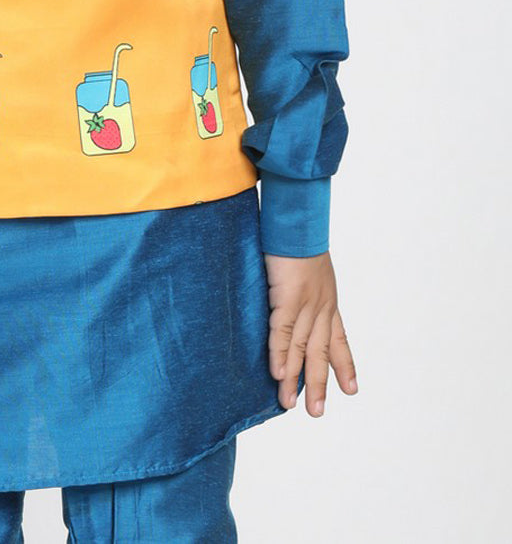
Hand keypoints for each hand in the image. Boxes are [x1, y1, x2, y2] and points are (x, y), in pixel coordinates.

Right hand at [265, 250, 357, 415]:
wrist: (296, 217)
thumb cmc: (296, 235)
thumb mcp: (306, 265)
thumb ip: (300, 286)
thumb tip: (288, 295)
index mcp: (327, 299)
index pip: (338, 339)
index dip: (343, 365)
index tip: (351, 390)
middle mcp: (321, 306)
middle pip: (320, 352)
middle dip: (319, 383)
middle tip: (317, 412)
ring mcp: (306, 303)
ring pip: (301, 349)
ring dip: (295, 379)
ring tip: (289, 405)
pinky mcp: (288, 297)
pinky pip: (283, 333)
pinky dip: (280, 356)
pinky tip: (278, 376)